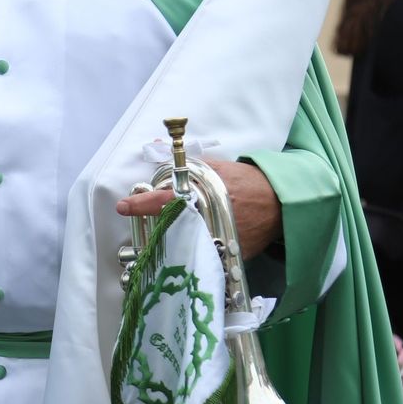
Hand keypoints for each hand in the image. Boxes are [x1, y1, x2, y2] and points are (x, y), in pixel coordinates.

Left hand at [116, 159, 281, 259]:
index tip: (123, 206)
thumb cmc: (247, 182)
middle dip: (155, 224)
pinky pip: (200, 253)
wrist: (279, 204)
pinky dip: (192, 246)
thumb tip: (160, 147)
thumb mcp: (218, 167)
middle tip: (144, 220)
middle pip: (169, 227)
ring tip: (168, 232)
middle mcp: (206, 222)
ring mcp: (215, 241)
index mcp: (203, 197)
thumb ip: (189, 164)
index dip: (142, 204)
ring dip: (171, 237)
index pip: (165, 201)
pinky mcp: (224, 256)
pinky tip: (189, 240)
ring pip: (181, 244)